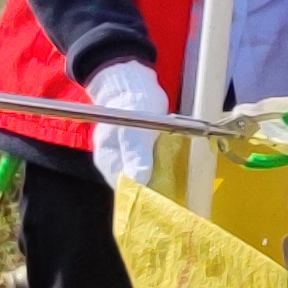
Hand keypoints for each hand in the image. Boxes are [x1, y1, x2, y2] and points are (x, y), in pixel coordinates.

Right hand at [84, 54, 172, 192]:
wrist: (136, 84)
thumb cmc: (133, 102)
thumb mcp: (136, 128)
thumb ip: (136, 154)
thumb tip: (138, 181)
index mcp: (108, 161)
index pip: (125, 190)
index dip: (143, 198)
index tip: (163, 204)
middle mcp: (117, 164)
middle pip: (136, 189)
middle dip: (155, 193)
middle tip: (175, 198)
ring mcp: (129, 159)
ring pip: (146, 180)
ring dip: (161, 183)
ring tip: (179, 189)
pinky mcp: (143, 154)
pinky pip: (154, 169)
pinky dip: (164, 171)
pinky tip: (177, 172)